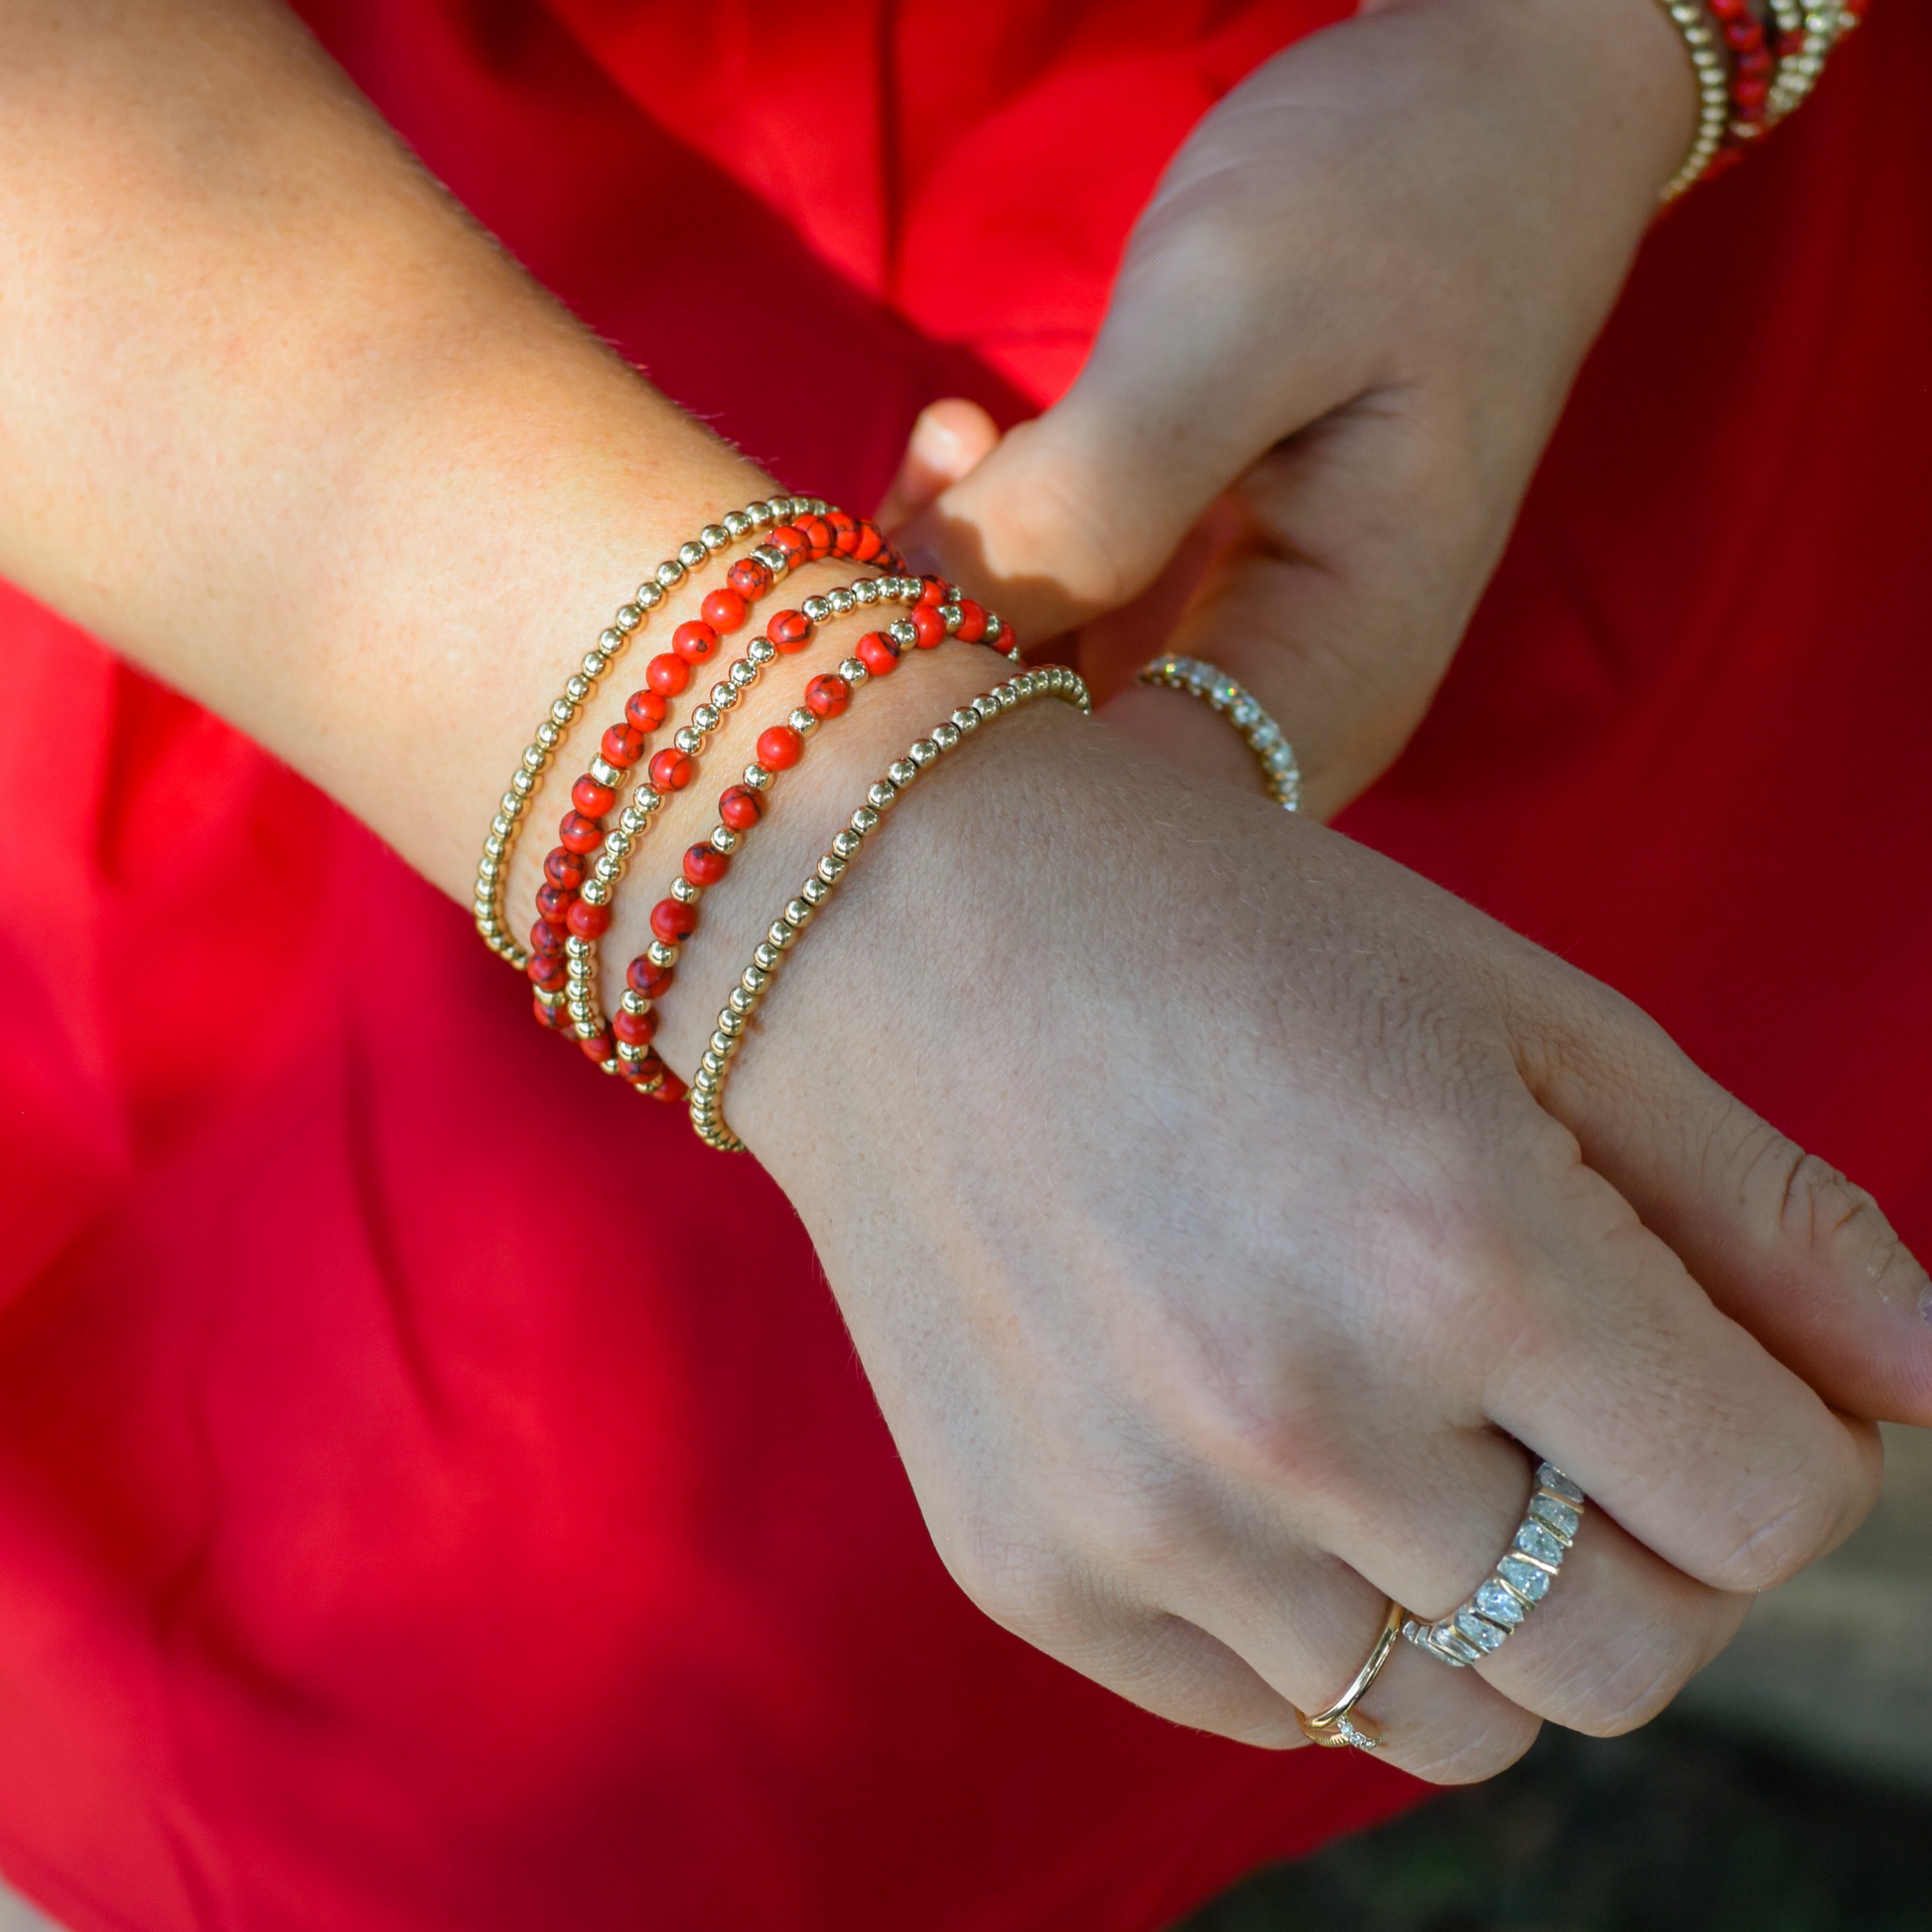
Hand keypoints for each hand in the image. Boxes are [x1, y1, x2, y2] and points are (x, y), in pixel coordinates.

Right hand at [728, 715, 1930, 1780]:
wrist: (905, 930)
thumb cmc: (1239, 933)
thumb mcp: (1524, 1012)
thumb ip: (1760, 1209)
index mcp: (1461, 1251)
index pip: (1775, 1508)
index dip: (1793, 1440)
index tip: (1715, 1361)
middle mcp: (1301, 1421)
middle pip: (1635, 1656)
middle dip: (1664, 1546)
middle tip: (1578, 1405)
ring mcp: (1148, 1520)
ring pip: (1458, 1722)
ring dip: (1496, 1604)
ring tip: (1418, 1435)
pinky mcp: (1034, 1571)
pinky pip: (1272, 1706)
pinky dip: (1323, 1616)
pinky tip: (1261, 1453)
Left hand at [884, 0, 1698, 816]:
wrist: (1489, 118)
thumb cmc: (1398, 202)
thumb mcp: (1240, 317)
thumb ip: (1100, 488)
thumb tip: (938, 615)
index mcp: (1333, 686)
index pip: (1127, 833)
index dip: (981, 765)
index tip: (893, 630)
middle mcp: (1283, 711)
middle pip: (1069, 792)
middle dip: (948, 672)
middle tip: (915, 510)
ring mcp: (1229, 661)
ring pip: (1037, 711)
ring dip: (953, 596)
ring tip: (958, 438)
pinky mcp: (1183, 605)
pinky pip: (1046, 631)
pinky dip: (981, 552)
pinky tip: (971, 441)